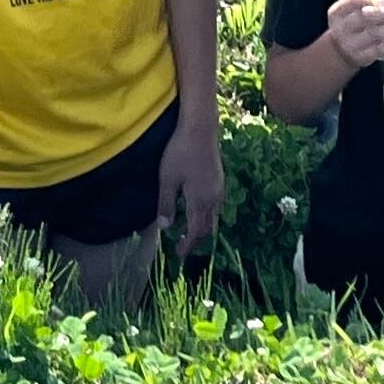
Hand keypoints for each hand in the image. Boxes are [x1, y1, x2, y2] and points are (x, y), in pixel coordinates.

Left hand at [159, 109, 223, 260]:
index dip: (188, 246)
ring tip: (187, 229)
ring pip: (213, 217)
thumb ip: (166, 204)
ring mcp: (219, 189)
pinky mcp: (219, 180)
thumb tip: (164, 227)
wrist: (200, 128)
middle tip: (182, 245)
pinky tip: (195, 207)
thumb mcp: (167, 178)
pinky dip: (206, 214)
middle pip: (207, 228)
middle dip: (196, 239)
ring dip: (201, 227)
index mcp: (200, 201)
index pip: (196, 232)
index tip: (178, 255)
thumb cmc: (180, 152)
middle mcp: (213, 199)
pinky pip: (215, 206)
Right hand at [322, 0, 383, 68]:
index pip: (352, 0)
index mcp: (336, 12)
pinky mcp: (360, 58)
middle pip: (363, 17)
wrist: (339, 53)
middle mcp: (340, 28)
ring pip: (373, 33)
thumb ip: (366, 4)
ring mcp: (349, 45)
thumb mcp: (350, 13)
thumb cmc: (350, 27)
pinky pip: (379, 49)